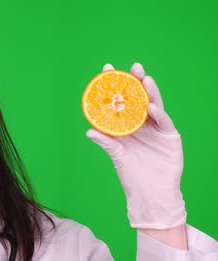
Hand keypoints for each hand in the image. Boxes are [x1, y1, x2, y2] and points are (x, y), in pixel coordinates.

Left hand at [85, 63, 185, 228]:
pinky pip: (164, 122)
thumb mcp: (117, 156)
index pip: (121, 100)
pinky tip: (151, 107)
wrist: (150, 193)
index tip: (107, 69)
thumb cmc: (131, 175)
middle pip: (139, 97)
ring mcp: (156, 128)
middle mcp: (142, 123)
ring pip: (154, 105)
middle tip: (134, 67)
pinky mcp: (169, 136)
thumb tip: (90, 131)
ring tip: (145, 79)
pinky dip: (158, 114)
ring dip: (150, 92)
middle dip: (137, 81)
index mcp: (126, 124)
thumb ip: (106, 143)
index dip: (115, 84)